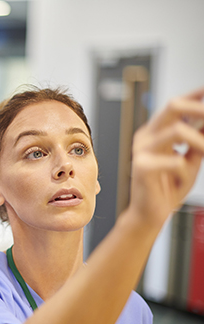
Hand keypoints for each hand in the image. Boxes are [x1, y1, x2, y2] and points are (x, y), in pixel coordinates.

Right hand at [129, 87, 203, 224]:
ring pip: (177, 130)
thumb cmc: (167, 187)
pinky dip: (186, 170)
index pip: (175, 105)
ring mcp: (141, 151)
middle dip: (199, 107)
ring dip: (200, 140)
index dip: (196, 94)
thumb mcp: (190, 159)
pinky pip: (175, 161)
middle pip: (172, 106)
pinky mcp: (142, 167)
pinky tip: (180, 179)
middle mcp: (145, 137)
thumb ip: (199, 140)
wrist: (149, 214)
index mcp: (154, 132)